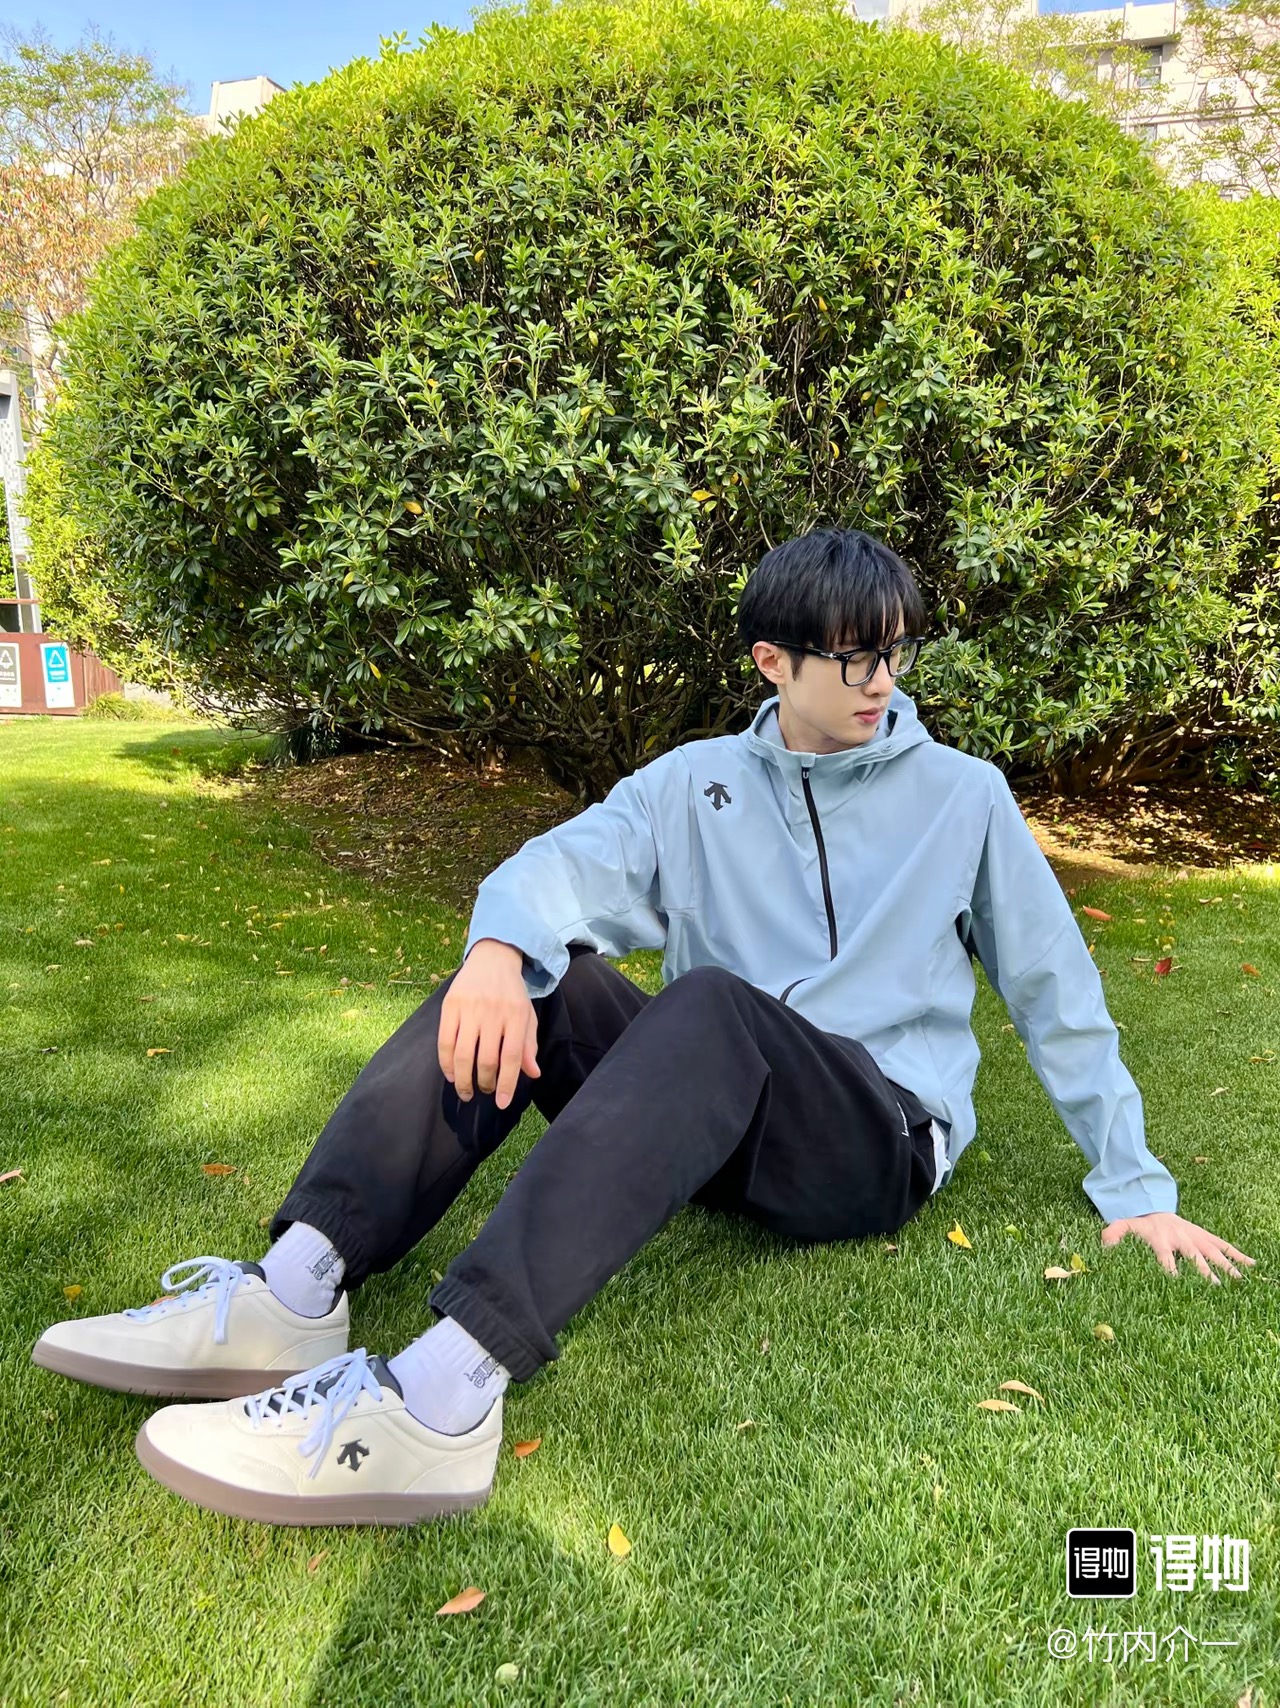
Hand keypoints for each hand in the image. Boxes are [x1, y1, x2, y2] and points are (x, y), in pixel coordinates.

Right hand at [437, 938, 540, 1109]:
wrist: (493, 958)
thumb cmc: (512, 993)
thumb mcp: (527, 1015)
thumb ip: (528, 1045)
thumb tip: (533, 1074)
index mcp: (516, 1016)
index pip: (511, 1057)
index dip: (507, 1084)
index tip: (502, 1103)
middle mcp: (493, 1012)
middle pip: (486, 1060)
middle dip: (484, 1084)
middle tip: (484, 1091)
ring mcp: (470, 1008)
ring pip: (462, 1054)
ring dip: (463, 1080)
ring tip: (466, 1091)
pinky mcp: (450, 1005)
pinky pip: (444, 1041)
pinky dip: (446, 1064)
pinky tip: (451, 1075)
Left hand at [1101, 1211, 1255, 1283]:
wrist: (1154, 1206)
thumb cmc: (1140, 1225)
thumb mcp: (1123, 1226)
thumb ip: (1113, 1234)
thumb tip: (1105, 1245)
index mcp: (1161, 1241)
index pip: (1166, 1258)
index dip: (1171, 1271)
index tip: (1179, 1286)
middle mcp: (1181, 1239)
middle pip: (1194, 1257)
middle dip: (1204, 1272)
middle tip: (1216, 1289)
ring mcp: (1195, 1237)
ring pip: (1213, 1252)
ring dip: (1226, 1266)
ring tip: (1239, 1281)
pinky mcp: (1205, 1236)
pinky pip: (1223, 1245)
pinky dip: (1238, 1254)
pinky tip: (1252, 1264)